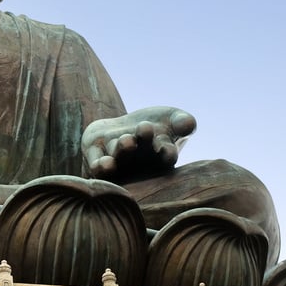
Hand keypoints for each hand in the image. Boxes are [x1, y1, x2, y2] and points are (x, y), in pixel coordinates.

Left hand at [81, 106, 195, 181]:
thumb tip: (189, 124)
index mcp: (160, 156)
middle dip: (143, 143)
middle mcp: (139, 162)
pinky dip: (100, 166)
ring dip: (122, 151)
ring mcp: (117, 162)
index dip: (167, 153)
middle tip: (145, 128)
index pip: (167, 156)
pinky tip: (103, 164)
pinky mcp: (96, 158)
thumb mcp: (170, 119)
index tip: (167, 148)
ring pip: (118, 158)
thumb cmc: (154, 125)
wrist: (121, 129)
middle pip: (141, 155)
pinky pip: (97, 166)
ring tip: (126, 140)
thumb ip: (182, 121)